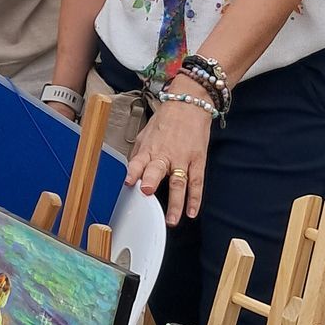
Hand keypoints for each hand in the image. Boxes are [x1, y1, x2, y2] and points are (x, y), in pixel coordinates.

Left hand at [125, 97, 212, 227]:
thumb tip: (130, 172)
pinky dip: (195, 198)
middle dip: (151, 180)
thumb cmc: (166, 120)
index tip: (127, 182)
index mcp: (149, 148)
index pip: (138, 161)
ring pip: (179, 182)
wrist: (189, 105)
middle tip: (146, 191)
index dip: (132, 171)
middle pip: (157, 169)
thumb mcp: (145, 134)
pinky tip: (192, 212)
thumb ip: (138, 154)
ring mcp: (183, 158)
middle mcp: (165, 154)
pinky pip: (197, 182)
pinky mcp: (197, 161)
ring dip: (176, 202)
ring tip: (172, 219)